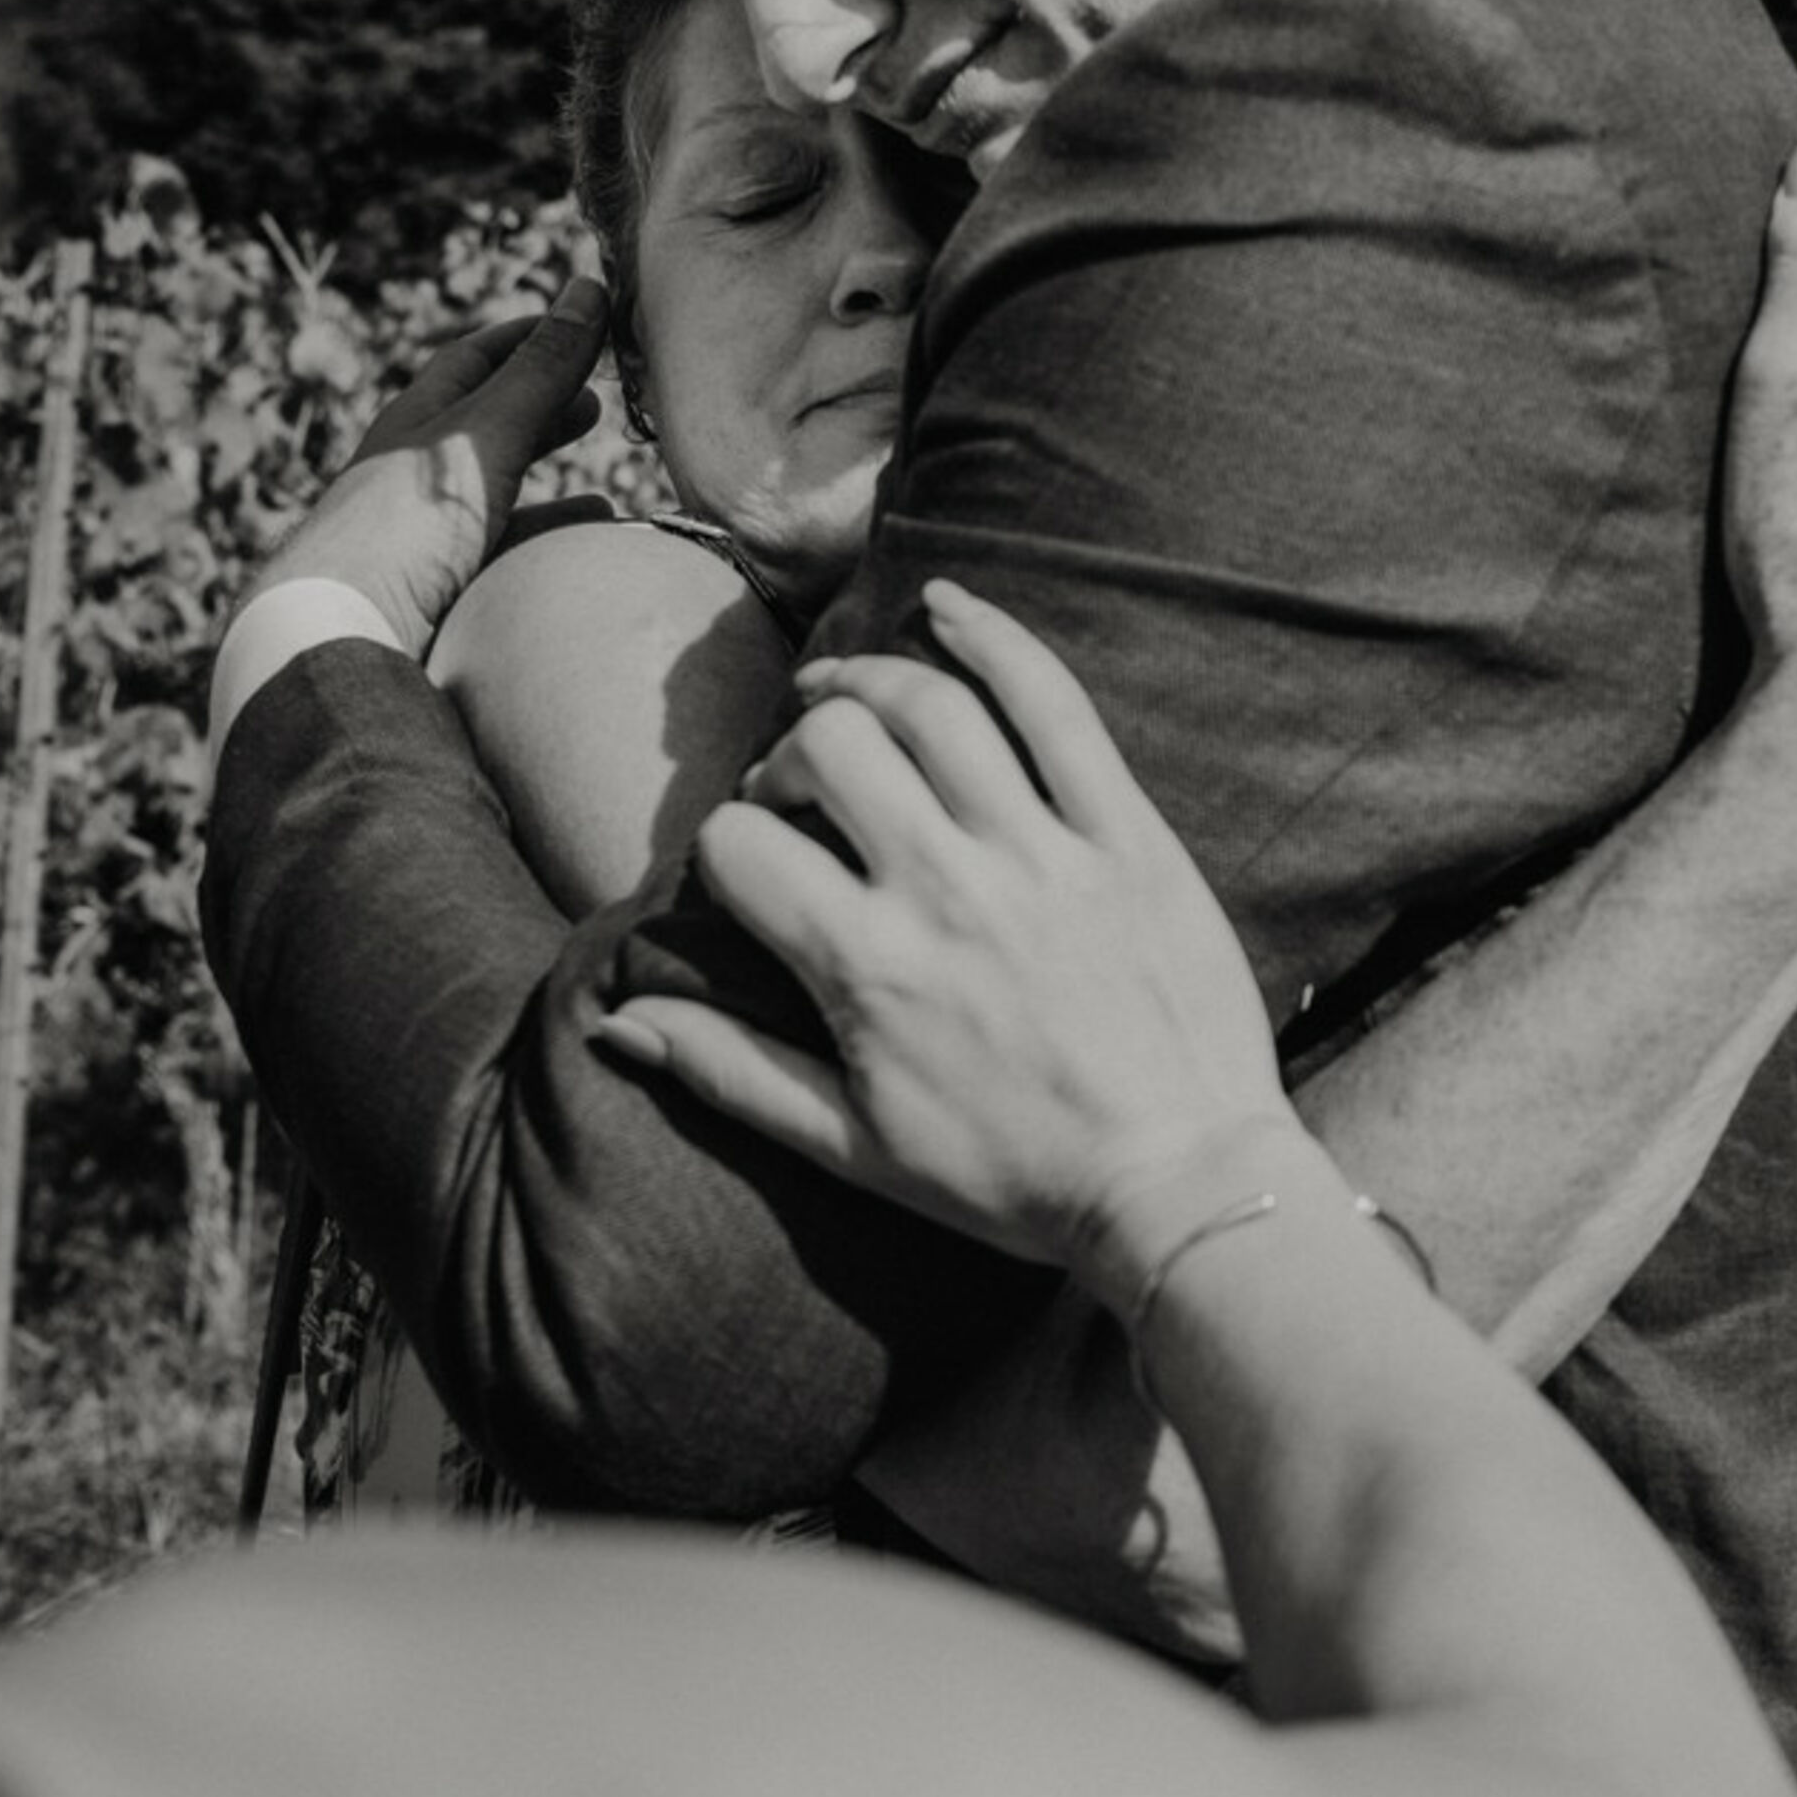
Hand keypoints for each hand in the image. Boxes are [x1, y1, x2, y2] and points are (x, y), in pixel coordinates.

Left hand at [233, 281, 604, 655]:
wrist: (337, 637)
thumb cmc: (404, 525)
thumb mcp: (480, 436)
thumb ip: (539, 373)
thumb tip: (589, 288)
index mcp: (414, 426)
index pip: (473, 362)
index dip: (528, 338)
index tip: (582, 322)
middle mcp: (415, 479)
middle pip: (487, 432)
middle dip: (542, 414)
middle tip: (596, 403)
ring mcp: (423, 543)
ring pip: (497, 506)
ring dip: (552, 498)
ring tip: (604, 502)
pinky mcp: (437, 600)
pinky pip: (503, 567)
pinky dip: (547, 557)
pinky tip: (580, 565)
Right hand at [594, 580, 1290, 1269]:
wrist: (1180, 1191)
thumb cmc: (1014, 1184)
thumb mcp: (854, 1151)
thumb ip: (731, 1075)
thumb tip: (615, 1021)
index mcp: (867, 969)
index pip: (740, 846)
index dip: (726, 848)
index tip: (755, 869)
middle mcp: (946, 891)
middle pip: (829, 747)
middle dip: (793, 755)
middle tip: (805, 792)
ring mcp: (1042, 853)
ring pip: (930, 707)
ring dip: (868, 682)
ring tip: (848, 700)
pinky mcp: (1126, 834)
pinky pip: (1056, 705)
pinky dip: (995, 638)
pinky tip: (945, 605)